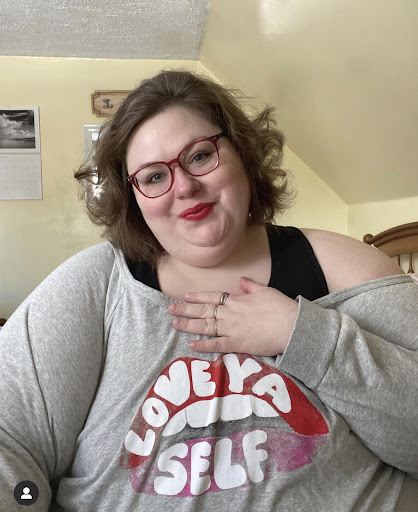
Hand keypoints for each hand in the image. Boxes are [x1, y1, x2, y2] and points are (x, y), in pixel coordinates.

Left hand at [168, 277, 297, 355]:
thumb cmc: (281, 307)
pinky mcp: (237, 344)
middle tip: (170, 309)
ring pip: (205, 326)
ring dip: (189, 325)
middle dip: (186, 309)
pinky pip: (216, 345)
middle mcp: (230, 313)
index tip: (186, 296)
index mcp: (237, 300)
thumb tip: (241, 280)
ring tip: (174, 324)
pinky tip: (191, 344)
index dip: (198, 296)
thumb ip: (251, 285)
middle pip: (204, 310)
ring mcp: (232, 329)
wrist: (292, 326)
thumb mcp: (265, 291)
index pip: (213, 296)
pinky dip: (203, 345)